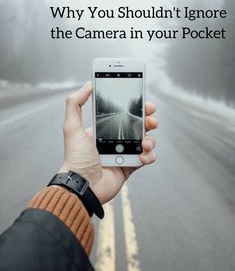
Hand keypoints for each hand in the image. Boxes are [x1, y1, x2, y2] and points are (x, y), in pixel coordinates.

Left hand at [59, 81, 157, 203]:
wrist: (83, 186)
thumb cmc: (76, 157)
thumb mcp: (72, 127)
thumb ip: (75, 103)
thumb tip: (88, 84)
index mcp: (104, 129)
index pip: (123, 114)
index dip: (135, 108)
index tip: (144, 102)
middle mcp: (115, 140)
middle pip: (139, 125)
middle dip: (148, 120)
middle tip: (151, 119)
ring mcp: (124, 153)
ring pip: (146, 140)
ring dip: (150, 139)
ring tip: (145, 142)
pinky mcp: (130, 166)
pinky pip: (147, 158)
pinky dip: (149, 156)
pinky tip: (143, 156)